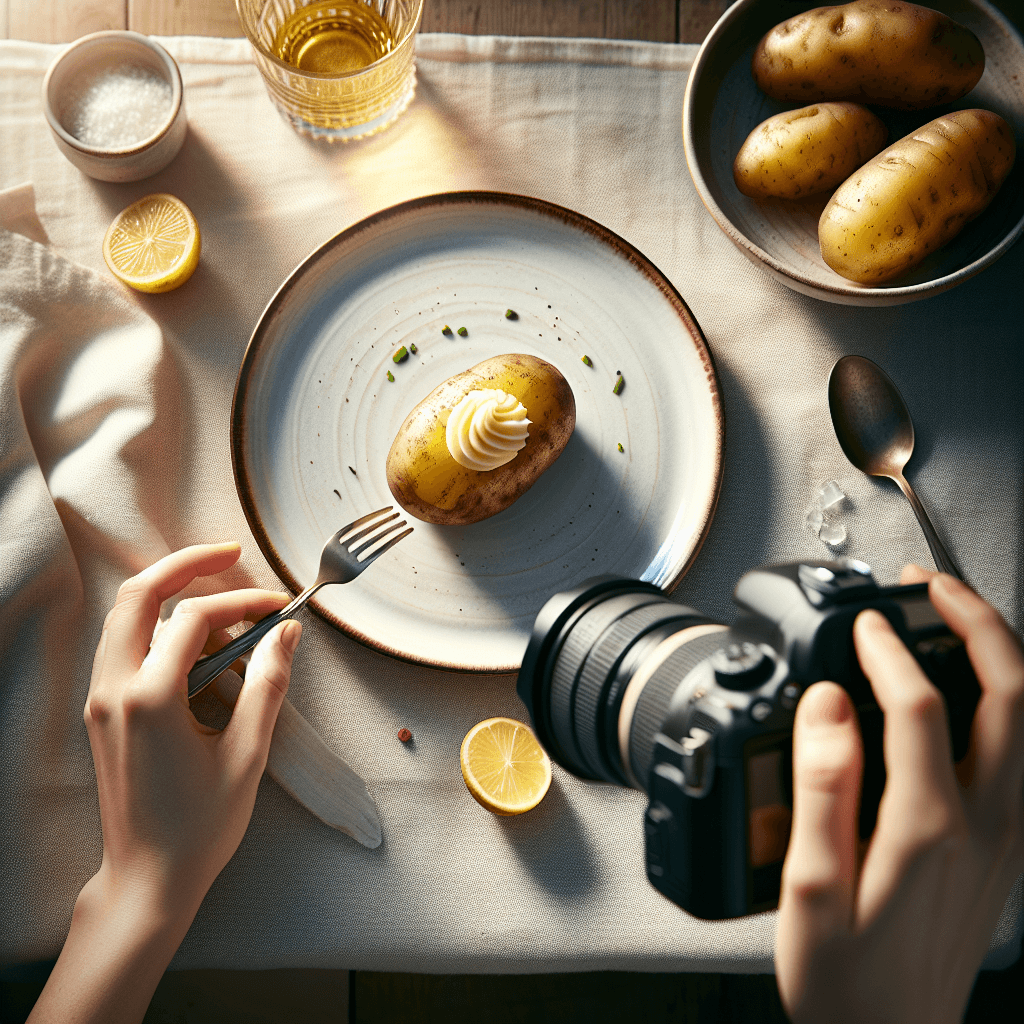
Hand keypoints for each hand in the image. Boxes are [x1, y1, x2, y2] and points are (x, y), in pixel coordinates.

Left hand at [29, 542, 300, 1023]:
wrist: (147, 879)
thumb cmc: (199, 825)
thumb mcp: (248, 753)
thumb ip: (268, 684)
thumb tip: (287, 633)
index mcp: (149, 698)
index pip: (194, 619)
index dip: (241, 603)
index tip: (277, 609)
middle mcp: (114, 689)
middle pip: (137, 595)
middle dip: (183, 564)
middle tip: (228, 552)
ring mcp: (100, 700)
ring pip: (122, 616)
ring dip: (165, 591)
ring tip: (214, 589)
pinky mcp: (102, 713)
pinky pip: (121, 645)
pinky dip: (153, 624)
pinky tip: (191, 635)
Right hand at [776, 566, 1023, 1023]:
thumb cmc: (845, 978)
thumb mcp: (810, 888)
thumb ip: (820, 788)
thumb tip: (826, 706)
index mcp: (930, 827)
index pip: (921, 705)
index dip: (887, 650)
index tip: (859, 625)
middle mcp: (986, 825)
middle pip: (1012, 695)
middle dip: (976, 623)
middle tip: (933, 590)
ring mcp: (1008, 835)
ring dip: (1003, 654)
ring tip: (959, 617)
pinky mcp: (1008, 847)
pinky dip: (1012, 699)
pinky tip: (981, 689)